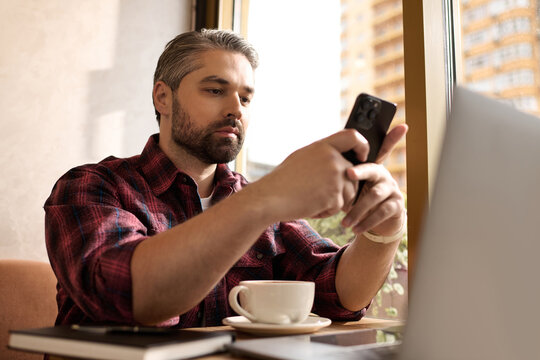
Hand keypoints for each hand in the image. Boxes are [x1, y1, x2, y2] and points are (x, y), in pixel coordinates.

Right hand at [253, 129, 369, 221]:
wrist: (270, 198)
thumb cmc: (282, 181)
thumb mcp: (302, 158)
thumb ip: (323, 155)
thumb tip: (339, 156)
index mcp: (323, 146)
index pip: (353, 136)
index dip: (362, 145)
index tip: (362, 156)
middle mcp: (332, 158)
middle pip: (354, 173)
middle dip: (343, 187)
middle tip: (320, 193)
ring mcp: (335, 176)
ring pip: (350, 192)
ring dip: (334, 201)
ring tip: (311, 199)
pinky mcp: (335, 195)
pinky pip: (339, 206)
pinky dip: (326, 211)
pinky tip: (310, 207)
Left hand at [341, 124, 407, 234]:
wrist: (369, 221)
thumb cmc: (354, 198)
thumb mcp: (346, 185)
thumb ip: (338, 173)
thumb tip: (314, 166)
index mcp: (369, 165)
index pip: (377, 148)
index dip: (390, 136)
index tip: (400, 127)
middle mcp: (383, 174)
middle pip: (372, 169)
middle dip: (360, 171)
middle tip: (347, 174)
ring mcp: (391, 189)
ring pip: (375, 195)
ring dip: (358, 209)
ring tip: (344, 221)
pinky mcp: (396, 205)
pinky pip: (382, 211)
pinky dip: (367, 221)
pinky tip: (355, 229)